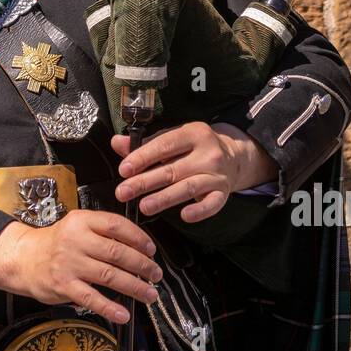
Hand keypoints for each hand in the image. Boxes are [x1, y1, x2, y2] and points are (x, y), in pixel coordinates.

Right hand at [0, 209, 162, 326]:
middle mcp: (75, 240)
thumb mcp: (77, 226)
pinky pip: (91, 298)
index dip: (139, 238)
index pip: (116, 225)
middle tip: (156, 273)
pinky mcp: (63, 286)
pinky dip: (110, 308)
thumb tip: (138, 248)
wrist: (22, 258)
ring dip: (134, 286)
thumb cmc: (56, 243)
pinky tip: (123, 314)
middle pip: (117, 252)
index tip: (151, 250)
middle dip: (142, 265)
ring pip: (109, 275)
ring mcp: (69, 263)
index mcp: (81, 220)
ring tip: (149, 294)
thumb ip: (102, 232)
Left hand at [111, 120, 277, 224]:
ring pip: (188, 187)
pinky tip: (184, 216)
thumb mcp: (173, 139)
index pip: (164, 145)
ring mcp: (217, 174)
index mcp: (193, 133)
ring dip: (165, 198)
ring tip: (144, 206)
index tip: (123, 170)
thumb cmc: (194, 148)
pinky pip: (212, 204)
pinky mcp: (223, 192)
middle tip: (123, 192)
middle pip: (172, 169)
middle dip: (145, 182)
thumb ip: (145, 143)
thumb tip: (117, 142)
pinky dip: (199, 211)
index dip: (142, 157)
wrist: (233, 156)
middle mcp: (208, 153)